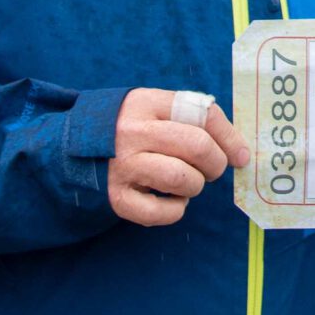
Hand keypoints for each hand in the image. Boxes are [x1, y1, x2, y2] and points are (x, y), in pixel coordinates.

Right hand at [107, 87, 249, 227]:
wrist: (74, 148)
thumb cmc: (130, 128)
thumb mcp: (154, 108)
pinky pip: (161, 212)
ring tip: (187, 183)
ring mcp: (123, 165)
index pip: (204, 114)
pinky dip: (175, 211)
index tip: (240, 156)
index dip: (230, 138)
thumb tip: (239, 151)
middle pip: (198, 146)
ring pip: (182, 178)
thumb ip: (191, 118)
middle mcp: (134, 132)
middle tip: (211, 170)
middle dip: (216, 164)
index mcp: (148, 103)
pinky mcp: (116, 196)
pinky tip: (170, 201)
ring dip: (195, 186)